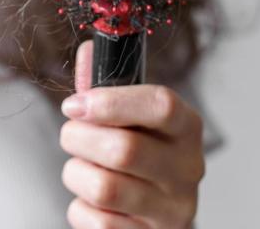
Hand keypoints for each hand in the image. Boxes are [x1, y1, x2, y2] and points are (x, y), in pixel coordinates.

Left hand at [58, 40, 204, 227]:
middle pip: (124, 150)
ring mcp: (172, 210)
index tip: (75, 104)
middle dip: (79, 139)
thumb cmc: (139, 155)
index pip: (161, 106)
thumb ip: (106, 85)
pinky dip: (80, 209)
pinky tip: (92, 201)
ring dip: (76, 174)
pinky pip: (97, 222)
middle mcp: (188, 169)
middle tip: (71, 135)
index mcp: (187, 128)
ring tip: (81, 169)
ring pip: (104, 188)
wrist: (155, 214)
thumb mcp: (130, 117)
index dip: (111, 102)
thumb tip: (88, 49)